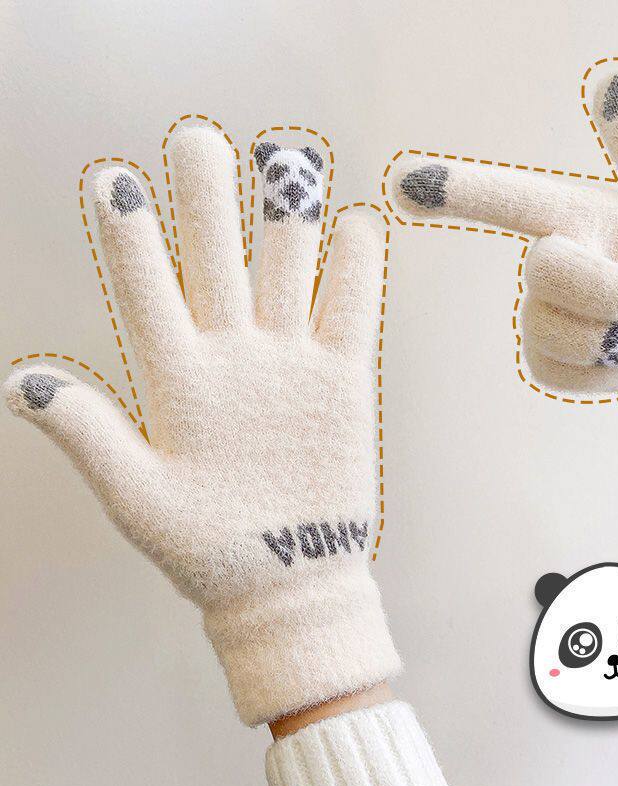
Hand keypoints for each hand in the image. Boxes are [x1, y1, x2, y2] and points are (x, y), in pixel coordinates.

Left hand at [5, 128, 398, 725]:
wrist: (288, 581)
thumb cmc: (206, 551)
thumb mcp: (140, 500)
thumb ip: (91, 437)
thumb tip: (21, 380)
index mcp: (175, 378)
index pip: (147, 292)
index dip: (130, 240)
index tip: (115, 180)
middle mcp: (231, 355)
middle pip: (218, 259)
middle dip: (208, 203)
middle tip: (200, 142)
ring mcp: (289, 361)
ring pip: (287, 267)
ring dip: (286, 215)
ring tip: (284, 156)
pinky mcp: (342, 378)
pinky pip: (351, 308)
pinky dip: (356, 267)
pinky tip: (355, 224)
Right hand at [394, 71, 617, 438]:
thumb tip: (616, 78)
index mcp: (572, 218)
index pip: (511, 199)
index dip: (461, 189)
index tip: (404, 183)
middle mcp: (546, 262)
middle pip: (550, 269)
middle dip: (617, 289)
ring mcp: (538, 314)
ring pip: (562, 331)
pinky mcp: (543, 360)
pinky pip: (564, 368)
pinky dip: (609, 371)